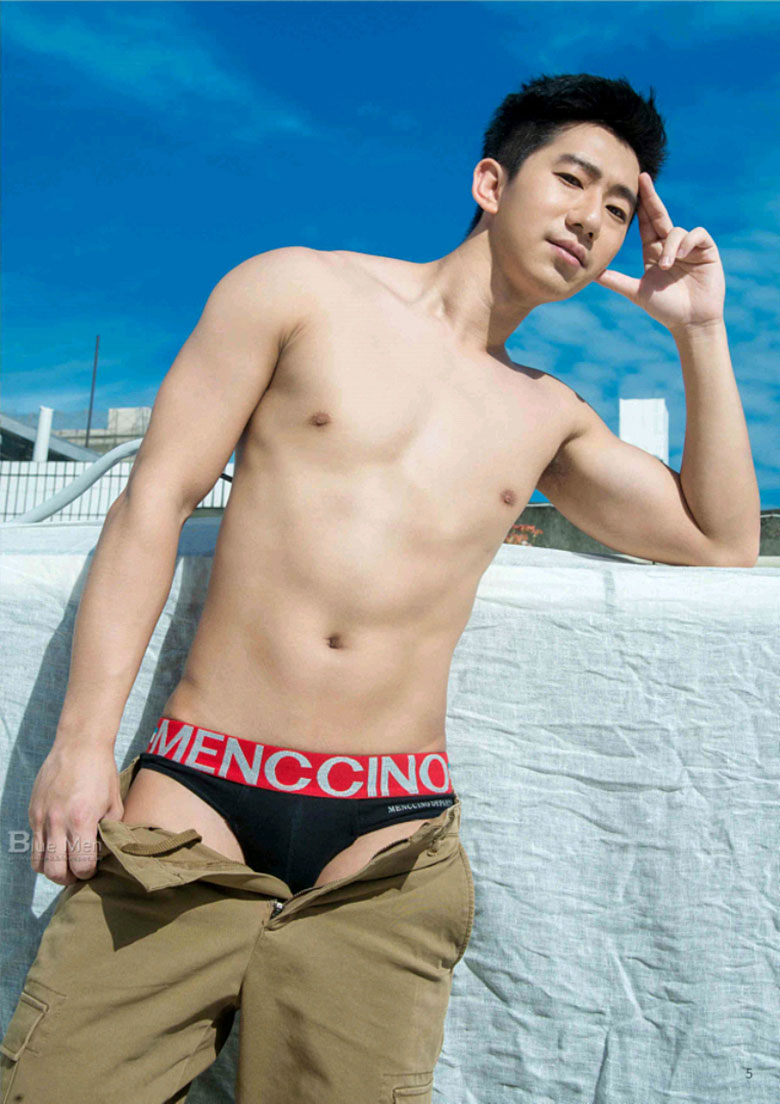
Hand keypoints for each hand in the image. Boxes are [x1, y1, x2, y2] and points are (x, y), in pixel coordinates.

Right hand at [28, 740, 123, 884]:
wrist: (79, 745)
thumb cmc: (102, 774)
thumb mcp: (115, 803)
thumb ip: (110, 831)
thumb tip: (105, 854)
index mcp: (81, 820)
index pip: (80, 865)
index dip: (88, 873)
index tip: (93, 868)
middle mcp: (57, 822)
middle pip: (55, 871)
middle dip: (68, 878)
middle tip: (78, 873)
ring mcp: (42, 818)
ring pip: (39, 863)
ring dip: (52, 869)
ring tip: (66, 863)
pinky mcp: (33, 813)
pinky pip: (34, 844)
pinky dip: (44, 851)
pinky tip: (58, 844)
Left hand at [595, 172, 725, 333]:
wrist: (689, 322)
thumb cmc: (664, 309)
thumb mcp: (636, 292)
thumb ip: (616, 281)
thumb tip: (592, 274)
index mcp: (653, 252)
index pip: (645, 224)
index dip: (640, 206)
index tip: (631, 187)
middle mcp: (670, 245)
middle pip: (659, 215)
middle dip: (651, 197)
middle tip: (642, 179)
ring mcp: (688, 247)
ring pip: (676, 230)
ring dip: (670, 246)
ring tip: (667, 267)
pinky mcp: (706, 250)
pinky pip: (696, 234)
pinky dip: (687, 243)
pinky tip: (680, 258)